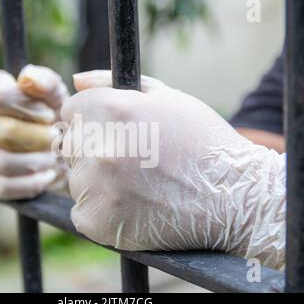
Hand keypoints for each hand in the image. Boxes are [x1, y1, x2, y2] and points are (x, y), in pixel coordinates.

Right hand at [0, 64, 68, 199]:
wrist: (53, 147)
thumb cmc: (51, 114)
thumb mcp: (54, 94)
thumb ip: (46, 82)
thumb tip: (28, 77)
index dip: (28, 108)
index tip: (50, 115)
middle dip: (36, 138)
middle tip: (58, 139)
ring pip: (0, 161)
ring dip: (34, 162)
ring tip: (54, 159)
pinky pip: (1, 187)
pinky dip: (30, 184)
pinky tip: (47, 176)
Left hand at [61, 70, 303, 268]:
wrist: (233, 197)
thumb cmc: (201, 142)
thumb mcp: (166, 99)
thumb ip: (112, 85)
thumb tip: (77, 81)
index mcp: (112, 110)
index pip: (71, 110)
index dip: (93, 120)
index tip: (116, 132)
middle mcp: (99, 148)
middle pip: (71, 145)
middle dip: (94, 149)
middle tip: (131, 161)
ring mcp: (97, 189)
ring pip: (77, 180)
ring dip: (98, 182)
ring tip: (138, 185)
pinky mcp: (98, 223)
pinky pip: (83, 211)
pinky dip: (102, 211)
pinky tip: (134, 206)